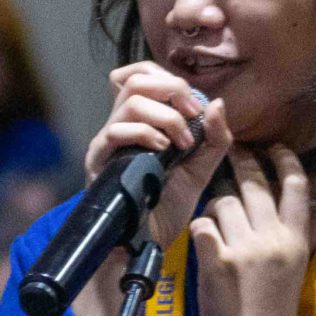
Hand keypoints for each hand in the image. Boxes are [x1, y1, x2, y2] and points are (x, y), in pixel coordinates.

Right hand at [70, 63, 230, 315]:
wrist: (148, 241)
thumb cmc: (168, 205)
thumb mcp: (202, 167)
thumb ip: (215, 137)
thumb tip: (217, 103)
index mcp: (143, 120)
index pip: (145, 74)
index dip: (173, 80)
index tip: (197, 107)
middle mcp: (121, 124)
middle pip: (136, 77)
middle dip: (172, 89)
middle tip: (192, 116)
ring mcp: (107, 141)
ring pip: (130, 100)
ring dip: (166, 116)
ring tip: (182, 142)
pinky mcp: (98, 160)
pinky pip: (115, 131)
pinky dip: (145, 133)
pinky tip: (162, 151)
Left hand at [187, 147, 311, 315]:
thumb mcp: (293, 271)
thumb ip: (283, 240)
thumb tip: (269, 213)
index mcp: (297, 240)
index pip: (296, 186)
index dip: (284, 160)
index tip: (273, 148)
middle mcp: (273, 237)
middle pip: (255, 183)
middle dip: (241, 162)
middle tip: (231, 151)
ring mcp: (245, 247)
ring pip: (223, 201)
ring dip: (215, 208)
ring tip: (214, 222)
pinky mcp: (218, 260)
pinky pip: (202, 225)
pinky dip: (199, 232)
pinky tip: (202, 246)